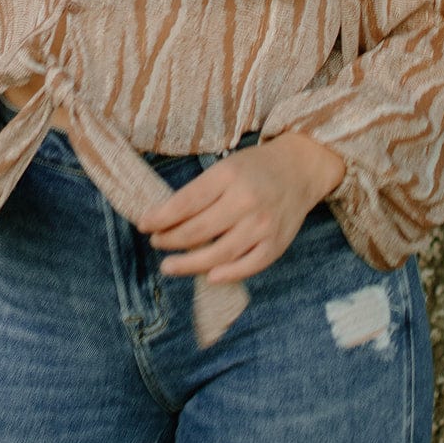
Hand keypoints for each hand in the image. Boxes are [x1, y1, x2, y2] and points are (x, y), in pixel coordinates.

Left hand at [136, 134, 345, 284]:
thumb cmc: (255, 168)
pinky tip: (208, 275)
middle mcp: (245, 201)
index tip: (143, 224)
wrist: (300, 169)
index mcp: (228, 175)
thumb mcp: (225, 168)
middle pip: (198, 230)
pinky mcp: (276, 244)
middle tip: (155, 242)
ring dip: (189, 263)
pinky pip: (247, 266)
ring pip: (218, 254)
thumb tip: (165, 218)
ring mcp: (262, 225)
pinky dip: (226, 274)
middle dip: (170, 240)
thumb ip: (200, 191)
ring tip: (169, 265)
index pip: (186, 202)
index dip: (161, 217)